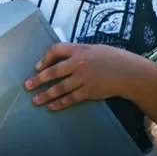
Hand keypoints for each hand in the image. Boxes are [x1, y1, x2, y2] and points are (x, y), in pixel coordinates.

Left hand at [24, 43, 139, 110]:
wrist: (129, 73)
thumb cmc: (110, 58)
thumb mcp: (92, 49)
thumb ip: (76, 52)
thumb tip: (59, 57)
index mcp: (79, 49)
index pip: (56, 50)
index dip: (45, 58)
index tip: (38, 66)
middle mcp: (79, 63)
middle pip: (54, 72)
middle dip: (38, 79)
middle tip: (27, 85)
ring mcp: (83, 79)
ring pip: (60, 88)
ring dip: (46, 95)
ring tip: (35, 100)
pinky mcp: (89, 92)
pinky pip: (71, 98)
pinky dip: (60, 103)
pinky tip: (51, 106)